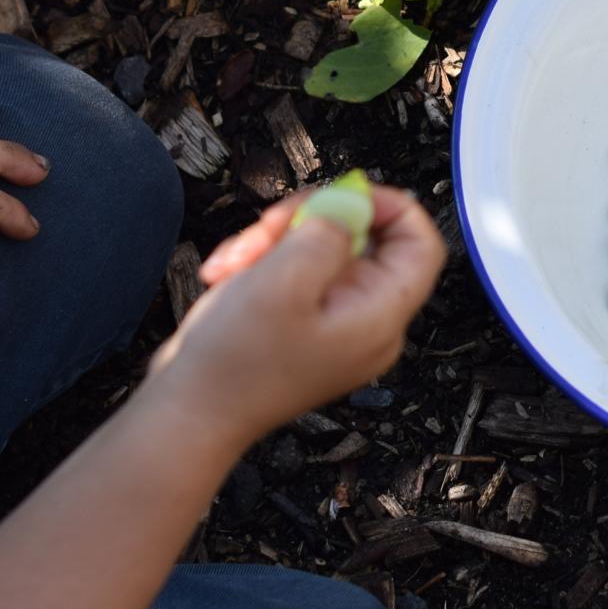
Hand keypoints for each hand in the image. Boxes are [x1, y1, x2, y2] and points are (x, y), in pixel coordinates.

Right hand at [146, 183, 444, 449]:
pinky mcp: (302, 322)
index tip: (342, 194)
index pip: (421, 245)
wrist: (186, 414)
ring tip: (236, 259)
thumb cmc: (234, 364)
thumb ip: (329, 231)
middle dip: (311, 221)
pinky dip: (262, 262)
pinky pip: (295, 271)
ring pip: (320, 248)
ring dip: (275, 241)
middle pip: (363, 239)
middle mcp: (366, 321)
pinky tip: (229, 273)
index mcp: (380, 316)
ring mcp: (333, 322)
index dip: (389, 207)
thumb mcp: (285, 279)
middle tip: (270, 225)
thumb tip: (351, 204)